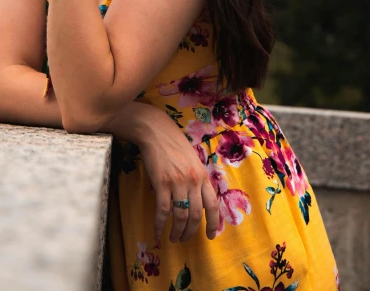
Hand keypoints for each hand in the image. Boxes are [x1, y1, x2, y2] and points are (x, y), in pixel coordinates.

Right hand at [139, 115, 218, 245]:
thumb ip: (196, 179)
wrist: (156, 131)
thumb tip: (195, 200)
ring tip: (173, 238)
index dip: (213, 224)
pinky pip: (162, 210)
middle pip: (196, 215)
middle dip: (191, 232)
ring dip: (177, 231)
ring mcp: (177, 183)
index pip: (212, 205)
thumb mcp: (192, 160)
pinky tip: (157, 231)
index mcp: (202, 175)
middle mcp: (192, 181)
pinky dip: (160, 224)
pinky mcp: (161, 183)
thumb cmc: (174, 144)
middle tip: (184, 239)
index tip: (210, 236)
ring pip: (180, 216)